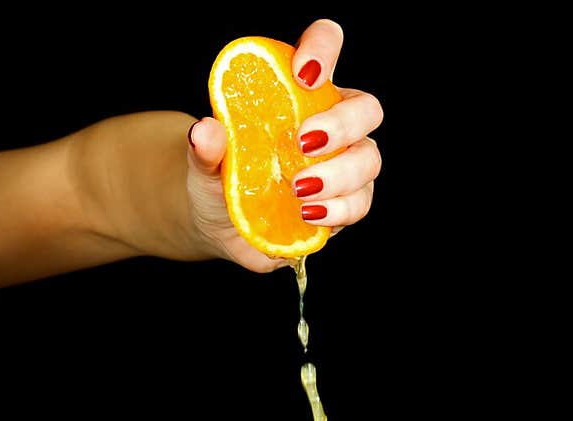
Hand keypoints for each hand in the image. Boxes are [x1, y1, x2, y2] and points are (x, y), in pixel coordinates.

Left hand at [186, 18, 382, 271]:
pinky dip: (339, 209)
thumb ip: (207, 146)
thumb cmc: (217, 176)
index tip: (302, 72)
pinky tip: (308, 213)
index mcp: (300, 90)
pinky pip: (359, 203)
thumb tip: (204, 131)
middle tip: (304, 142)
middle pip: (366, 108)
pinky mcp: (343, 204)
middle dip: (342, 123)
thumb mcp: (204, 160)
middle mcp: (331, 122)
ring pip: (368, 159)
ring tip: (298, 189)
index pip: (326, 46)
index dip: (324, 47)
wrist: (218, 223)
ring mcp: (343, 164)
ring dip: (339, 174)